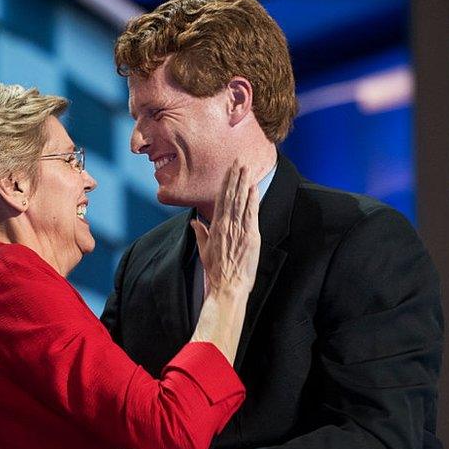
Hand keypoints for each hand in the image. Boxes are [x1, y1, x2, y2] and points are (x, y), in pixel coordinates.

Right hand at [191, 162, 260, 297]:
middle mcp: (226, 225)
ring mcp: (238, 230)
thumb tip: (195, 222)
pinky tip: (253, 187)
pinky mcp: (251, 236)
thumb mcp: (204, 251)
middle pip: (230, 196)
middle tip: (239, 161)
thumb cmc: (216, 272)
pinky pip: (251, 213)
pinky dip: (252, 199)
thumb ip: (200, 234)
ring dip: (244, 183)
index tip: (229, 171)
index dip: (225, 184)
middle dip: (234, 177)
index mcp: (215, 227)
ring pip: (241, 201)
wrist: (227, 286)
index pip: (220, 200)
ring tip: (247, 168)